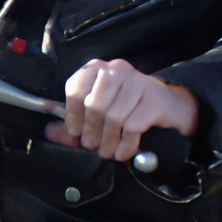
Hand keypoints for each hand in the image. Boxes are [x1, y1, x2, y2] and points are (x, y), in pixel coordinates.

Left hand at [50, 58, 199, 162]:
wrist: (170, 108)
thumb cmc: (130, 109)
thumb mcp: (100, 113)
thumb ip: (76, 122)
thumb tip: (51, 132)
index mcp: (98, 69)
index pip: (76, 88)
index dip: (72, 115)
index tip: (75, 132)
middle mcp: (117, 70)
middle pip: (94, 105)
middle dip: (92, 132)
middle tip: (93, 147)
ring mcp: (138, 82)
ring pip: (114, 117)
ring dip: (109, 142)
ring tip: (108, 152)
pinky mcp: (154, 99)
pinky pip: (133, 127)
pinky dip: (126, 145)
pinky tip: (123, 152)